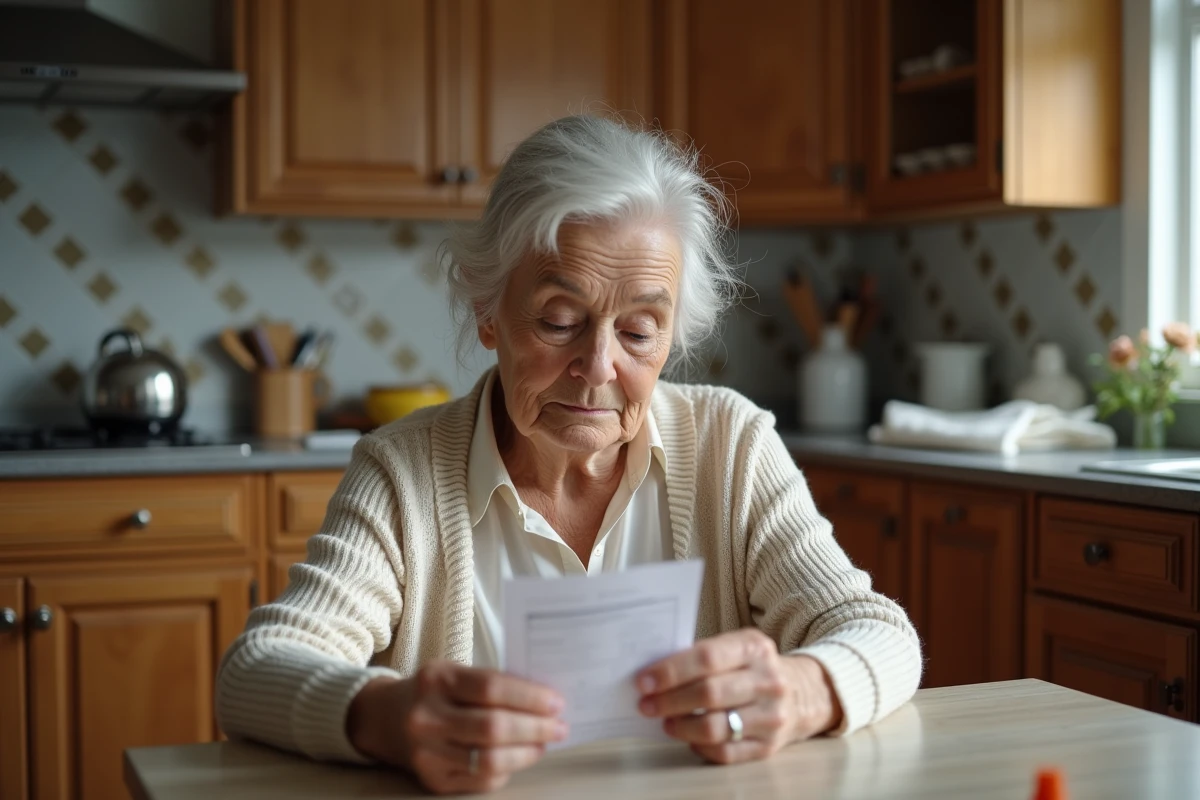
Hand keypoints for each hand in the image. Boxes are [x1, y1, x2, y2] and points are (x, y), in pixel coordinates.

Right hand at [346, 661, 567, 794]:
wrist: (386, 718)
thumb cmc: (434, 692)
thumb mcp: (455, 673)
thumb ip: (493, 684)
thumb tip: (545, 701)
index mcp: (437, 679)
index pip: (491, 688)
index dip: (529, 697)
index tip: (556, 702)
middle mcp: (426, 716)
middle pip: (492, 727)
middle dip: (535, 728)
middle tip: (559, 727)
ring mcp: (426, 752)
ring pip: (488, 760)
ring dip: (526, 753)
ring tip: (544, 743)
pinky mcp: (431, 779)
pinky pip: (480, 781)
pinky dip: (507, 770)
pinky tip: (519, 758)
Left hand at [635, 628, 841, 763]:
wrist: (803, 693)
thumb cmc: (754, 668)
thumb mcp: (738, 647)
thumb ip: (703, 655)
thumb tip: (654, 674)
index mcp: (755, 648)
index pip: (707, 658)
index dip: (671, 671)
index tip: (644, 681)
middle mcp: (768, 681)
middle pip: (709, 693)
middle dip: (669, 700)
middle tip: (647, 704)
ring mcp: (771, 716)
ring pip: (716, 727)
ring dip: (681, 727)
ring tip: (666, 722)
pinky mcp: (769, 746)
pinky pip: (725, 752)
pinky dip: (700, 746)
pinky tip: (689, 737)